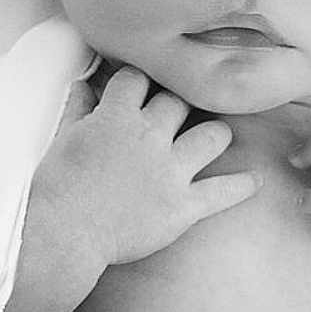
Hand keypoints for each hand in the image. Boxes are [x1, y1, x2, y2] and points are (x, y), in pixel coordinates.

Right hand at [33, 65, 260, 267]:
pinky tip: (254, 181)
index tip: (141, 88)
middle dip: (178, 104)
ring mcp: (170, 171)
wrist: (64, 233)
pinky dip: (242, 186)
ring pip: (213, 135)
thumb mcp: (62, 138)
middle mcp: (150, 137)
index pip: (137, 78)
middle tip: (178, 113)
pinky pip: (223, 191)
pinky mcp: (182, 206)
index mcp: (117, 116)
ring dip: (216, 135)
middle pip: (180, 101)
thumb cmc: (56, 188)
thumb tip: (84, 86)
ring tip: (215, 138)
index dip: (139, 81)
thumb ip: (79, 109)